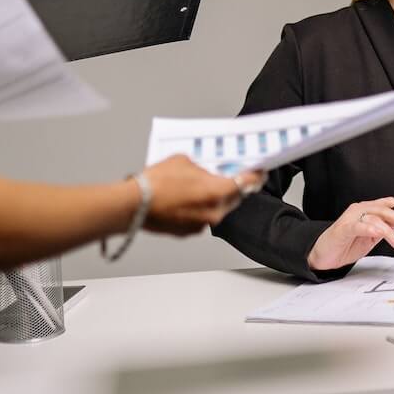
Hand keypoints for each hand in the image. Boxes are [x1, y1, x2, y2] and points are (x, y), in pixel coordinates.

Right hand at [139, 156, 262, 234]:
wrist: (134, 205)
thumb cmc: (156, 183)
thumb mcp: (184, 161)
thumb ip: (202, 167)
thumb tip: (204, 171)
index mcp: (217, 191)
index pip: (247, 183)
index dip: (255, 176)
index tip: (259, 172)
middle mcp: (214, 211)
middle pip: (234, 198)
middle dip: (234, 187)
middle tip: (232, 177)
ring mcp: (202, 224)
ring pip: (217, 209)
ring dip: (214, 199)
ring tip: (198, 187)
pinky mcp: (189, 232)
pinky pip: (202, 218)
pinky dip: (199, 209)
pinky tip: (186, 199)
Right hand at [307, 196, 393, 270]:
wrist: (324, 255)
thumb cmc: (346, 244)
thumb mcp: (371, 237)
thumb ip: (384, 228)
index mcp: (366, 211)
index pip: (386, 203)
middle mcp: (359, 210)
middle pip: (382, 209)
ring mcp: (350, 218)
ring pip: (374, 218)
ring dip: (388, 230)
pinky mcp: (343, 228)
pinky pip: (358, 226)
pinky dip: (369, 228)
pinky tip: (378, 232)